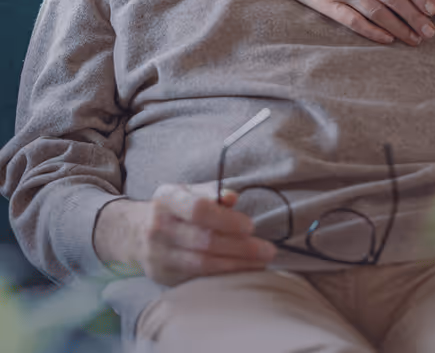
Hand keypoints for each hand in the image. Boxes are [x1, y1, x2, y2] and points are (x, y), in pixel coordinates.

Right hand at [94, 184, 276, 286]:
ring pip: (201, 265)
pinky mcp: (161, 276)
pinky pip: (195, 279)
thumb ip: (211, 192)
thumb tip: (233, 197)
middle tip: (267, 249)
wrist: (132, 231)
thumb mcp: (187, 190)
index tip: (250, 226)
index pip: (198, 210)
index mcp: (168, 200)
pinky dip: (221, 278)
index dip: (226, 219)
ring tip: (260, 263)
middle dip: (240, 247)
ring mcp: (158, 255)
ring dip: (235, 265)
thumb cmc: (171, 207)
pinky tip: (241, 274)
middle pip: (204, 241)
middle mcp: (159, 228)